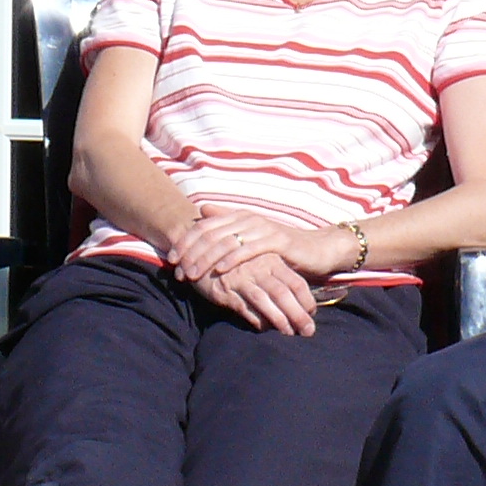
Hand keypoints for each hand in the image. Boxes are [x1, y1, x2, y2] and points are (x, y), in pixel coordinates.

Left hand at [167, 208, 308, 288]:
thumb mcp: (250, 236)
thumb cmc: (278, 247)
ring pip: (226, 242)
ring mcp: (262, 228)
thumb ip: (227, 223)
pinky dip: (232, 260)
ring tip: (193, 274)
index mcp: (238, 216)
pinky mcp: (277, 240)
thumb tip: (202, 211)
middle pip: (211, 234)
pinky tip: (219, 270)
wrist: (314, 249)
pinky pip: (249, 250)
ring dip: (206, 259)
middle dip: (191, 253)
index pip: (204, 226)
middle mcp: (248, 218)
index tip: (171, 259)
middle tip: (178, 271)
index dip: (185, 242)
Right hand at [196, 249, 322, 336]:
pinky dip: (256, 320)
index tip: (313, 314)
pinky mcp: (226, 289)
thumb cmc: (236, 260)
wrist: (200, 249)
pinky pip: (245, 308)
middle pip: (284, 294)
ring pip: (266, 301)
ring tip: (290, 334)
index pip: (296, 282)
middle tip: (308, 332)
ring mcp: (243, 278)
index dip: (307, 300)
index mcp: (271, 260)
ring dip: (280, 320)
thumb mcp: (259, 263)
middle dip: (299, 315)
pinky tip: (264, 329)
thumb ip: (276, 278)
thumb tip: (294, 300)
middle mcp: (260, 268)